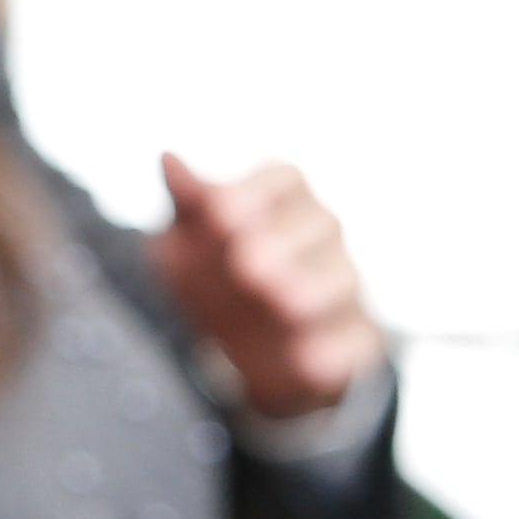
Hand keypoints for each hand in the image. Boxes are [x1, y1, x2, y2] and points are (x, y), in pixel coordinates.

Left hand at [146, 155, 387, 422]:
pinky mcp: (351, 338)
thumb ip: (186, 204)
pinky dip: (332, 353)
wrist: (248, 347)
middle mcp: (321, 236)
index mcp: (283, 200)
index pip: (283, 180)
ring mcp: (341, 287)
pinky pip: (351, 343)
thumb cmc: (218, 274)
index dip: (254, 193)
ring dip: (313, 292)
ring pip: (341, 282)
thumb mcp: (189, 241)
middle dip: (284, 243)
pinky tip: (308, 360)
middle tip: (248, 264)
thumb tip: (167, 158)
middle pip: (319, 226)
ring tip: (284, 305)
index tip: (219, 211)